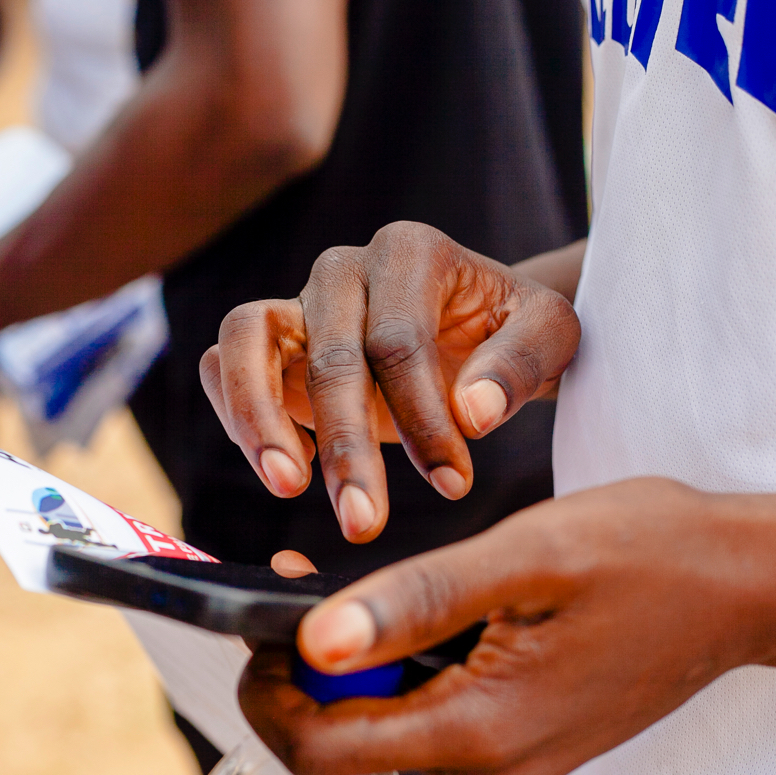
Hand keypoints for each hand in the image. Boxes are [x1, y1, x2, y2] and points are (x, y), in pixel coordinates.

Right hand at [200, 221, 579, 541]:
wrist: (478, 325)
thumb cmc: (512, 332)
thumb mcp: (551, 335)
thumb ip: (521, 365)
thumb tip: (472, 415)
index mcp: (410, 252)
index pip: (399, 341)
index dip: (422, 418)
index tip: (453, 485)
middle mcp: (344, 269)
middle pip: (326, 353)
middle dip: (346, 444)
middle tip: (365, 522)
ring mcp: (298, 302)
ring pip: (243, 341)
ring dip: (257, 420)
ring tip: (287, 487)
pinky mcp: (270, 343)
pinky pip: (223, 364)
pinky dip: (239, 415)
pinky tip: (290, 471)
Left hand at [239, 479, 775, 774]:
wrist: (737, 584)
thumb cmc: (644, 554)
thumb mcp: (522, 558)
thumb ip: (413, 603)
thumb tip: (313, 643)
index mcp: (480, 732)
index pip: (320, 750)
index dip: (268, 689)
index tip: (259, 620)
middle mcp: (484, 769)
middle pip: (342, 738)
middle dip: (306, 664)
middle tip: (302, 579)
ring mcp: (501, 763)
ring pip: (380, 721)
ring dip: (353, 658)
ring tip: (350, 581)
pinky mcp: (512, 740)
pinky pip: (423, 711)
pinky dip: (397, 663)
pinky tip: (405, 608)